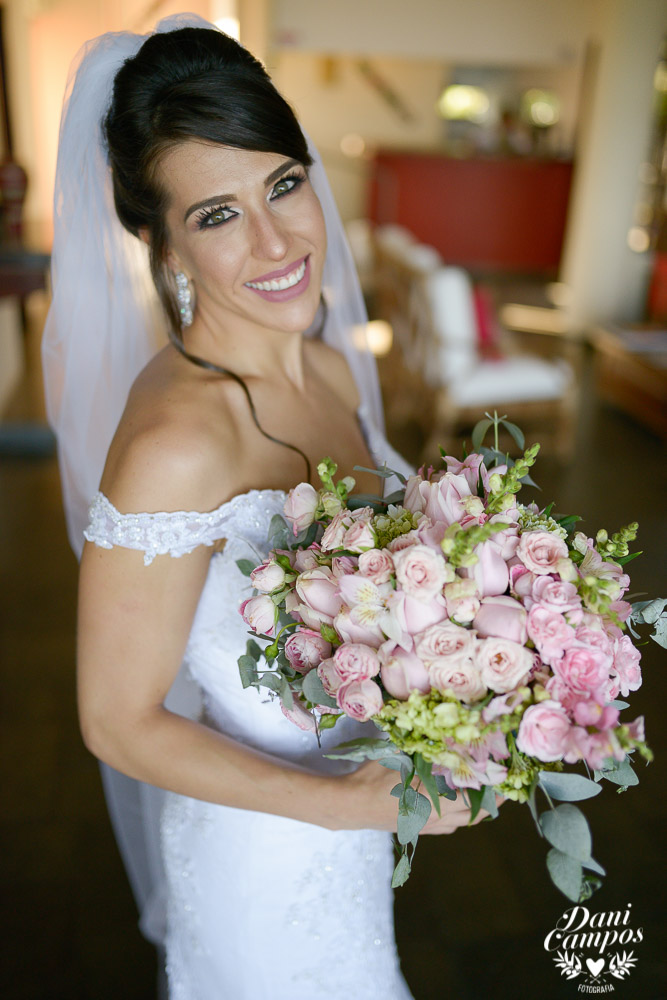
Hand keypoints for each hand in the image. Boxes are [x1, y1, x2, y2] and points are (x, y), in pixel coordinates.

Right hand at [339, 760, 501, 833]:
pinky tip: (454, 801)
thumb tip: (445, 731)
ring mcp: (428, 827)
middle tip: (501, 785)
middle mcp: (437, 818)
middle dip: (491, 801)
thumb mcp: (400, 755)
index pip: (475, 796)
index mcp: (436, 800)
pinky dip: (458, 815)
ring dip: (474, 809)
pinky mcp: (419, 830)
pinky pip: (448, 826)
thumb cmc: (374, 777)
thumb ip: (424, 747)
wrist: (352, 804)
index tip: (505, 775)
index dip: (493, 787)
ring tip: (481, 791)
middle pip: (475, 814)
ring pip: (462, 822)